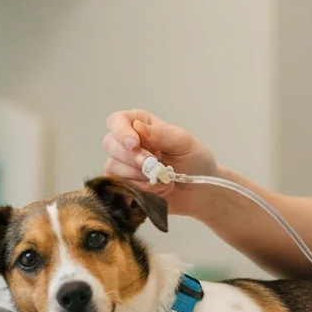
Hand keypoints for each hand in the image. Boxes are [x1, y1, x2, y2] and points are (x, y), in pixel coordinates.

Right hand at [101, 109, 218, 217]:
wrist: (201, 190)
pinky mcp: (126, 186)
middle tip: (155, 163)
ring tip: (163, 178)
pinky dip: (141, 188)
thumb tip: (137, 127)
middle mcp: (128, 143)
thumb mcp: (183, 142)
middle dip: (131, 157)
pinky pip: (120, 186)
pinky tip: (159, 189)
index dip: (121, 131)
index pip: (117, 120)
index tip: (135, 144)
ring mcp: (125, 165)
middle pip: (110, 144)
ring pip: (112, 167)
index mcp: (141, 125)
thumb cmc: (195, 160)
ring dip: (138, 175)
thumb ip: (161, 134)